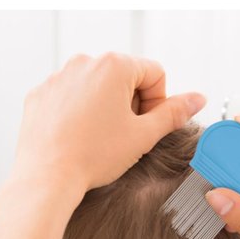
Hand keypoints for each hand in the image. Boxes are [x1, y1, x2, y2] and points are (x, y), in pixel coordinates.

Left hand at [10, 52, 205, 197]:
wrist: (47, 177)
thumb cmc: (94, 156)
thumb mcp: (143, 136)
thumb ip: (174, 113)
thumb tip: (198, 98)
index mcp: (114, 66)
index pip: (155, 74)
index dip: (158, 103)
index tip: (145, 127)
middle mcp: (84, 62)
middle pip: (125, 77)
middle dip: (131, 104)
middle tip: (125, 135)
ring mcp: (58, 77)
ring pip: (96, 87)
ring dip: (105, 108)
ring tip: (100, 139)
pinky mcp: (41, 94)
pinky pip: (70, 97)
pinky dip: (79, 113)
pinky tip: (78, 138)